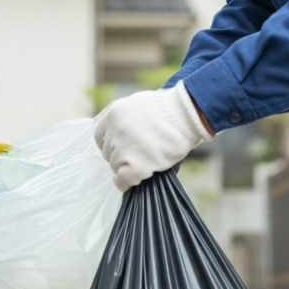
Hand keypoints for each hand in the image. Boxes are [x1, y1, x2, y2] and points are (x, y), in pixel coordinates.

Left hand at [93, 81, 212, 190]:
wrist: (188, 113)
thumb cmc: (171, 108)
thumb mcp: (141, 105)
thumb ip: (129, 119)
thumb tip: (127, 137)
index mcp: (114, 113)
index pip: (100, 137)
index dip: (112, 146)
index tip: (122, 150)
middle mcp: (115, 129)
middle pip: (108, 153)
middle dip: (121, 156)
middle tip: (138, 157)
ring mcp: (124, 147)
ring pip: (115, 166)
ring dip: (126, 168)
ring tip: (144, 165)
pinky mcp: (135, 164)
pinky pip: (123, 180)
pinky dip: (126, 183)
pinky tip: (133, 182)